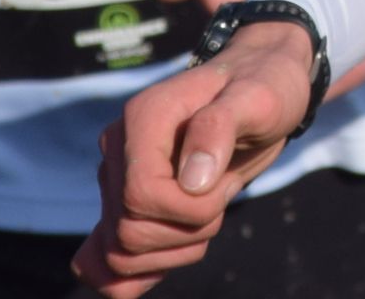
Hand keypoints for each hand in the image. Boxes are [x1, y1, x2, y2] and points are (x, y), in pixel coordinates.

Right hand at [72, 22, 311, 296]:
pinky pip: (102, 261)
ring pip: (121, 254)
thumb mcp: (259, 98)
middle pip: (128, 234)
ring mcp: (116, 178)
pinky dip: (130, 276)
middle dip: (187, 231)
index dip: (187, 210)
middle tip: (220, 196)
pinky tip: (164, 259)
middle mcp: (119, 148)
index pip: (140, 196)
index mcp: (145, 118)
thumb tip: (193, 179)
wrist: (258, 88)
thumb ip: (222, 127)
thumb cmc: (263, 87)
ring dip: (174, 250)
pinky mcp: (124, 203)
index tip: (222, 186)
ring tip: (207, 211)